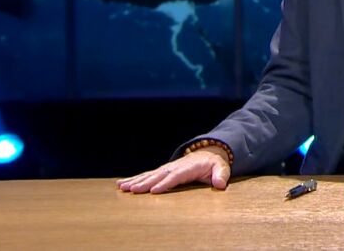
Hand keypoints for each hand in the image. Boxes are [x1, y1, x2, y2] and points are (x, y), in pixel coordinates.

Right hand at [116, 146, 230, 193]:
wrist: (208, 153)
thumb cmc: (214, 163)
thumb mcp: (221, 167)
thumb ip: (221, 175)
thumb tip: (220, 184)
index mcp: (188, 167)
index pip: (175, 176)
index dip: (165, 183)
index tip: (154, 191)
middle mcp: (175, 166)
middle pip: (158, 175)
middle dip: (145, 183)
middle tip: (133, 190)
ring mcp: (167, 168)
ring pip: (149, 175)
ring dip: (136, 181)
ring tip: (123, 187)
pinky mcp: (162, 171)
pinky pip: (147, 175)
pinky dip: (135, 179)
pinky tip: (122, 184)